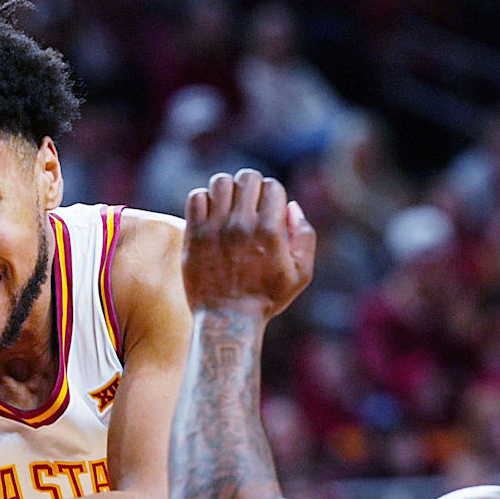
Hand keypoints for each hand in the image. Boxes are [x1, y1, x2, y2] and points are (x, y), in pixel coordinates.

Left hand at [181, 169, 315, 318]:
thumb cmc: (266, 300)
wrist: (227, 321)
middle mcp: (242, 225)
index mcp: (270, 232)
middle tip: (249, 204)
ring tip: (228, 206)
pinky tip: (211, 215)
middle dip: (251, 186)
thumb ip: (305, 236)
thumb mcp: (301, 274)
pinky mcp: (194, 235)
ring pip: (220, 182)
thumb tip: (291, 206)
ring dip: (227, 190)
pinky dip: (204, 201)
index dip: (273, 195)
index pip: (272, 186)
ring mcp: (215, 229)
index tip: (268, 211)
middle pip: (247, 177)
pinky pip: (196, 197)